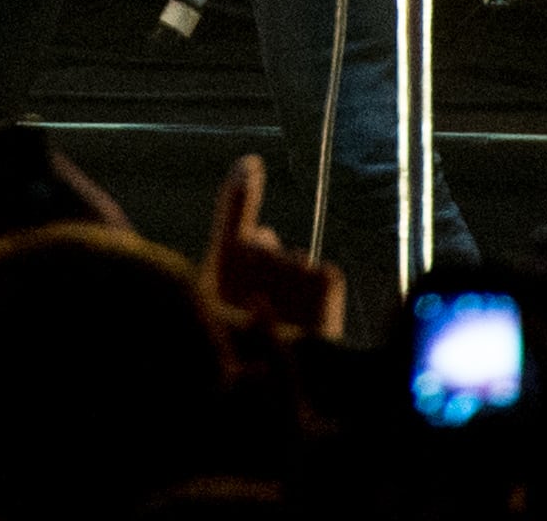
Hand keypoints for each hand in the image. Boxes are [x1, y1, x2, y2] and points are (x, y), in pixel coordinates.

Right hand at [202, 153, 344, 340]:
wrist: (284, 382)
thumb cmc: (246, 353)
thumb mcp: (228, 305)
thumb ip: (238, 250)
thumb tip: (259, 216)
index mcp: (221, 262)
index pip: (231, 211)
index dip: (241, 187)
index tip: (252, 165)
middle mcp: (254, 253)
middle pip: (265, 244)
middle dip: (267, 266)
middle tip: (262, 310)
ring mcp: (292, 262)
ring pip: (295, 263)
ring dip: (293, 287)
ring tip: (286, 325)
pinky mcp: (324, 277)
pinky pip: (322, 276)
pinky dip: (319, 296)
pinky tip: (308, 322)